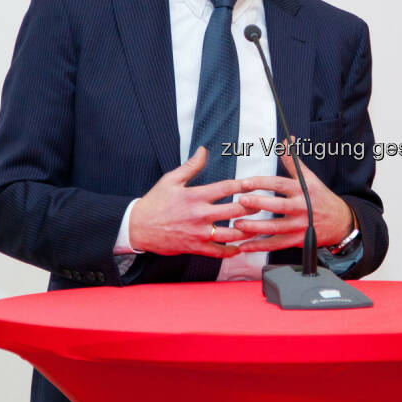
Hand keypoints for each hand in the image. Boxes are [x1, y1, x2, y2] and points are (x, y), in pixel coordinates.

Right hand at [129, 147, 250, 257]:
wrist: (138, 227)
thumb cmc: (155, 202)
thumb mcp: (171, 180)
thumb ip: (191, 166)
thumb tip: (204, 150)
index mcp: (196, 195)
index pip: (227, 187)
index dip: (244, 185)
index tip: (255, 184)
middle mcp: (200, 214)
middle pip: (235, 210)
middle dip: (252, 207)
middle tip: (263, 204)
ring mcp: (199, 233)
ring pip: (232, 233)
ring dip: (247, 230)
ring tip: (257, 226)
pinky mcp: (196, 247)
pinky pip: (218, 251)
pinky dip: (232, 251)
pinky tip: (241, 247)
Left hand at [233, 138, 353, 252]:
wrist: (340, 222)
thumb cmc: (321, 198)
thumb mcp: (309, 178)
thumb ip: (293, 161)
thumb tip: (286, 140)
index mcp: (302, 190)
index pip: (280, 184)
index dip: (262, 182)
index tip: (245, 182)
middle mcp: (302, 207)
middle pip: (278, 205)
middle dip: (258, 203)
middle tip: (240, 200)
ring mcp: (300, 225)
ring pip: (275, 227)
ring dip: (255, 227)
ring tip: (238, 224)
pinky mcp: (298, 240)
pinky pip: (276, 244)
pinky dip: (260, 246)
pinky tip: (245, 246)